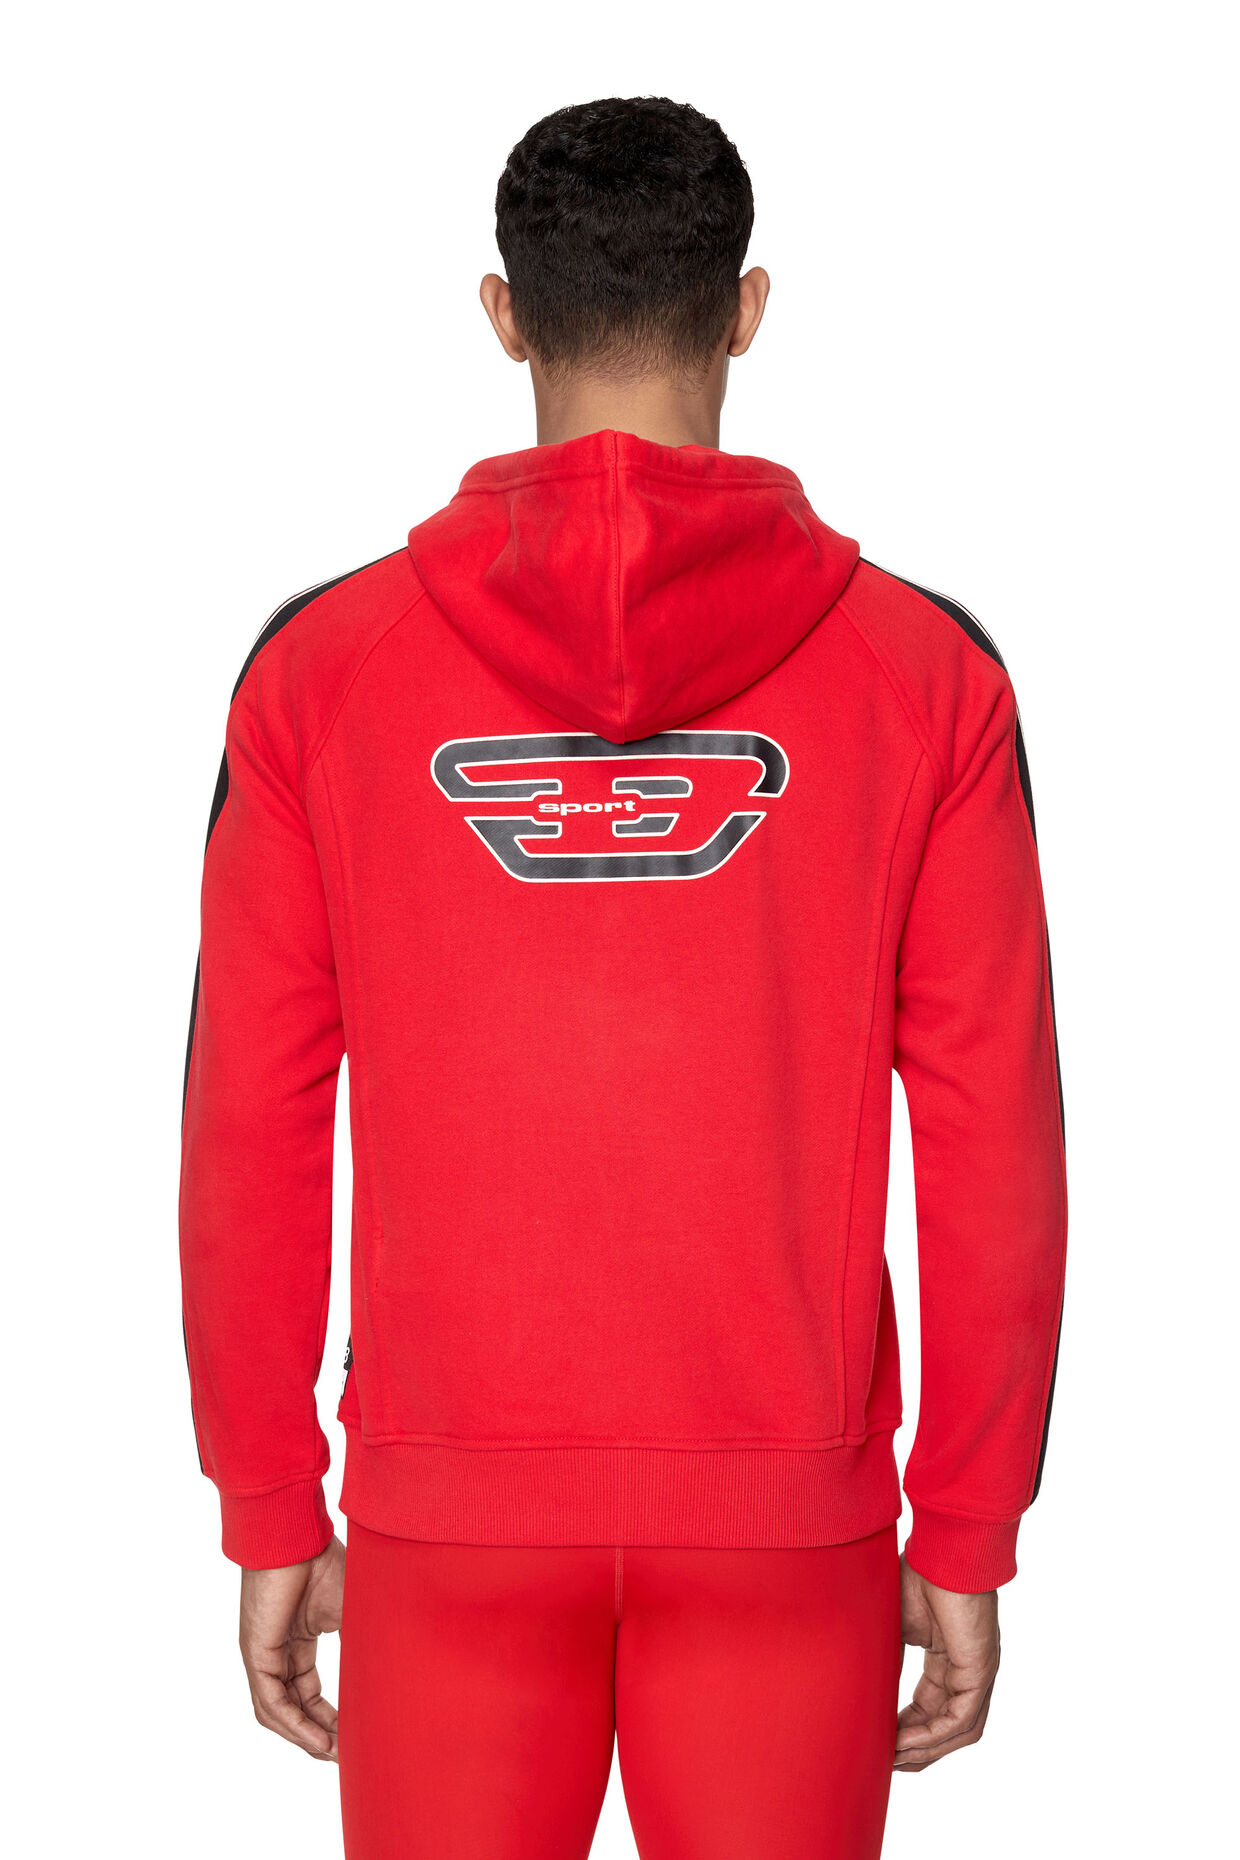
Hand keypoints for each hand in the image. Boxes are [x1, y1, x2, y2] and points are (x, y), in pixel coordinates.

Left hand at [239, 1534, 344, 1760]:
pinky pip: (271, 1701)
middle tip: (344, 1755)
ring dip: (305, 1737)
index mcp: (298, 1638)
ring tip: (332, 1754)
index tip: (354, 1736)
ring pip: (279, 1711)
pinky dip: (293, 1724)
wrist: (299, 1534)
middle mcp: (277, 1650)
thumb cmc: (326, 1560)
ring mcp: (263, 1652)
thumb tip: (396, 1666)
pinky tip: (316, 1739)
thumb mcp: (354, 1610)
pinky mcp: (256, 1652)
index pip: (309, 1692)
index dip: (330, 1717)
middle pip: (293, 1707)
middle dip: (318, 1735)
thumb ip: (364, 1641)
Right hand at [894, 1554, 999, 1771]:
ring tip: (893, 1760)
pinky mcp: (981, 1669)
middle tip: (886, 1763)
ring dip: (926, 1749)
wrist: (941, 1549)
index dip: (907, 1727)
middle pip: (947, 1725)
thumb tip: (856, 1677)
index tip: (881, 1741)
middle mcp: (969, 1668)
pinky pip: (961, 1718)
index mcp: (950, 1654)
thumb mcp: (892, 1623)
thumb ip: (883, 1653)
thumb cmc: (917, 1572)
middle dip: (916, 1748)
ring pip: (958, 1730)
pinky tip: (905, 1742)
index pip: (932, 1704)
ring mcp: (979, 1670)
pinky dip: (933, 1735)